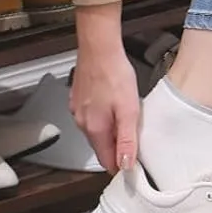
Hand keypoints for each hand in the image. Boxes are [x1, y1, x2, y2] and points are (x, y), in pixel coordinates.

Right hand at [71, 4, 140, 174]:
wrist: (98, 46)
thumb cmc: (114, 73)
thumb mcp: (129, 110)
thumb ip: (127, 140)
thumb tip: (125, 166)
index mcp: (95, 129)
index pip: (106, 161)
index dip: (120, 165)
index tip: (133, 163)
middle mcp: (82, 123)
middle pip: (101, 146)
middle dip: (117, 145)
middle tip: (134, 134)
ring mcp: (77, 110)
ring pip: (96, 130)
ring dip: (110, 129)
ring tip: (125, 114)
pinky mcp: (77, 98)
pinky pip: (91, 115)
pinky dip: (103, 115)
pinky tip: (112, 102)